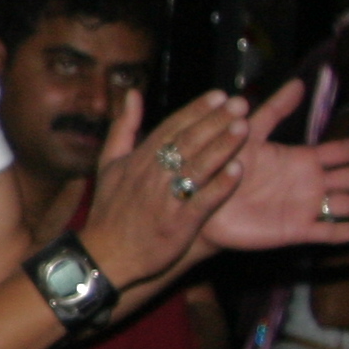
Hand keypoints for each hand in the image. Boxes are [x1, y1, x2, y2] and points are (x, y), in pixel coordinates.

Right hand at [77, 88, 246, 288]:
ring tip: (244, 127)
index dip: (196, 110)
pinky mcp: (178, 223)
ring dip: (222, 146)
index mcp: (138, 158)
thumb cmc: (110, 209)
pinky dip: (219, 186)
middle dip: (215, 120)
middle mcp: (152, 174)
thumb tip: (133, 93)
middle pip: (188, 141)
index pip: (170, 127)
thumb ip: (123, 127)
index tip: (219, 95)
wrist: (104, 254)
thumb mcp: (109, 163)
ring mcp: (165, 199)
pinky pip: (202, 201)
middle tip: (240, 103)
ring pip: (197, 166)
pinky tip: (238, 171)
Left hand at [201, 81, 348, 252]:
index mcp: (300, 161)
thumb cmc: (221, 165)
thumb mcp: (248, 133)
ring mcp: (304, 207)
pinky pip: (329, 231)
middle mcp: (308, 184)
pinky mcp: (295, 229)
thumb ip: (273, 111)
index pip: (340, 151)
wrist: (199, 199)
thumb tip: (298, 83)